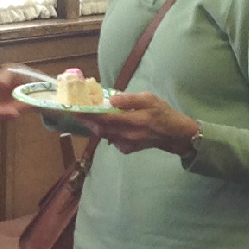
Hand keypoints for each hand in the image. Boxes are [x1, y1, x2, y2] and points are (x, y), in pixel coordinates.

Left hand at [84, 91, 200, 155]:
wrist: (174, 134)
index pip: (105, 118)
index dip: (88, 114)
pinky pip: (110, 139)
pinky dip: (104, 131)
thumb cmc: (162, 113)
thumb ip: (130, 100)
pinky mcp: (126, 149)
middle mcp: (127, 135)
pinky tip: (103, 124)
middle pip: (100, 128)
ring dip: (93, 125)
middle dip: (86, 120)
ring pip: (103, 135)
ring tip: (86, 115)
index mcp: (133, 120)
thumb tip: (111, 100)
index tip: (75, 108)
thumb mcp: (150, 99)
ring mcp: (126, 144)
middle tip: (76, 111)